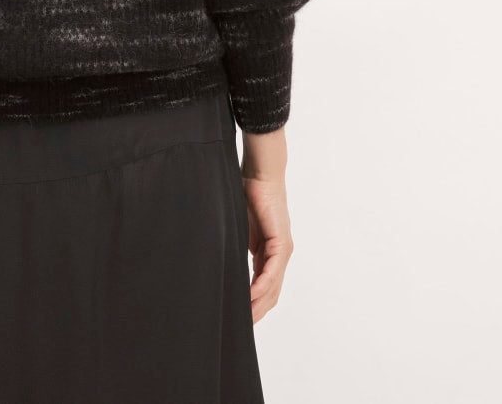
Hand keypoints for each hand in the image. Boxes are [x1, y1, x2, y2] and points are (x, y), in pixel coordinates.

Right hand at [241, 173, 293, 322]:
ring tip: (244, 319)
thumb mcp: (238, 227)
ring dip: (259, 305)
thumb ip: (235, 245)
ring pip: (273, 287)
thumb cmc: (248, 194)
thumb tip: (218, 259)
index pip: (264, 286)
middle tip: (241, 327)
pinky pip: (272, 272)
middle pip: (271, 293)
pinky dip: (261, 287)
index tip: (238, 316)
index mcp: (269, 252)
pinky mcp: (281, 243)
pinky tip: (251, 297)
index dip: (253, 303)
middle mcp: (279, 254)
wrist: (260, 174)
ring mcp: (282, 250)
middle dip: (256, 311)